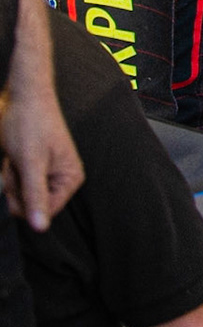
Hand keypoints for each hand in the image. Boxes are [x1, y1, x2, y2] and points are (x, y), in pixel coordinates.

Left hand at [2, 4, 83, 232]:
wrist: (21, 98)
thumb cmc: (31, 124)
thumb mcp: (30, 163)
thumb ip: (35, 196)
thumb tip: (41, 228)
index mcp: (70, 178)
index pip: (45, 212)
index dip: (25, 202)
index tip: (21, 179)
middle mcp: (60, 178)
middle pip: (29, 205)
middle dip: (15, 187)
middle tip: (17, 164)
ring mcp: (44, 173)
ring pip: (18, 194)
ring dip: (9, 177)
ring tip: (15, 156)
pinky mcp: (31, 168)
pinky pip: (14, 183)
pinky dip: (7, 171)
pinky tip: (12, 155)